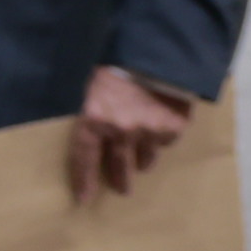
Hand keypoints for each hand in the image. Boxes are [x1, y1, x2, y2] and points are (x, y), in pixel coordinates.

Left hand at [70, 67, 194, 200]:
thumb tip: (78, 128)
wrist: (154, 50)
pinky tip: (160, 126)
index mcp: (93, 119)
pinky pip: (165, 139)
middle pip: (119, 165)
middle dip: (119, 178)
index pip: (83, 157)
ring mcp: (149, 130)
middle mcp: (120, 130)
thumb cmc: (113, 63)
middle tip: (122, 190)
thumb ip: (85, 109)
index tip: (83, 200)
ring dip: (142, 158)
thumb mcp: (87, 84)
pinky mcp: (173, 126)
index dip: (83, 180)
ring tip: (142, 162)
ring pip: (146, 156)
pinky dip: (161, 135)